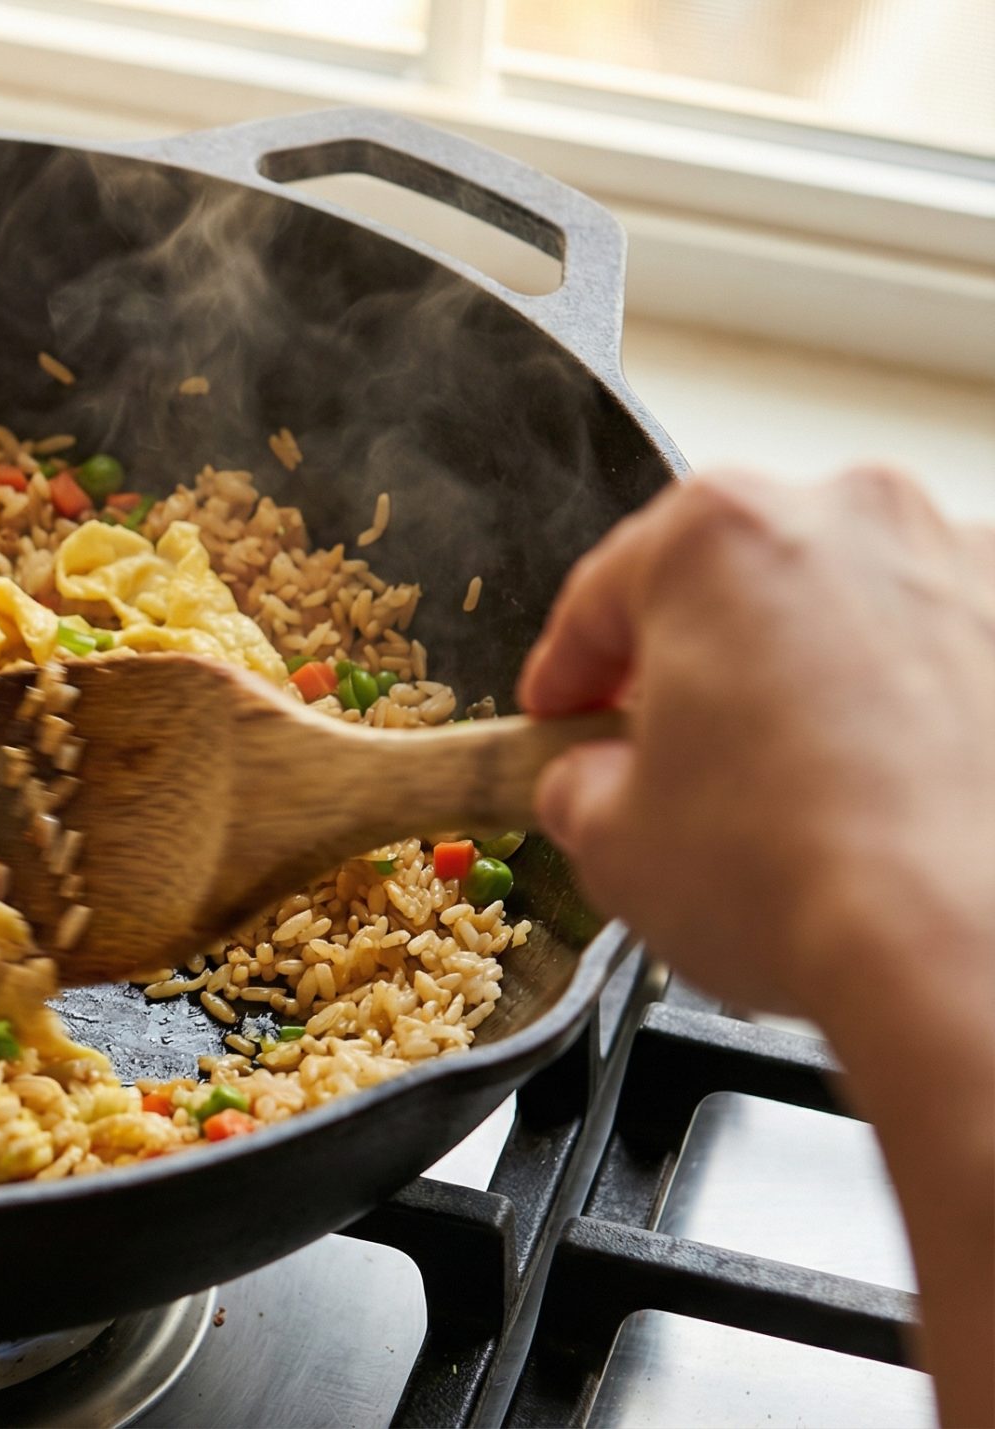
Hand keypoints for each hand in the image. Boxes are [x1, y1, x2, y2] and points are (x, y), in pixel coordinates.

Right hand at [518, 467, 994, 1016]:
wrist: (963, 949)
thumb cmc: (793, 879)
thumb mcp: (610, 844)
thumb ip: (583, 784)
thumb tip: (597, 781)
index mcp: (716, 536)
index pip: (600, 598)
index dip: (566, 671)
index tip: (562, 715)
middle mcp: (849, 520)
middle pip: (737, 583)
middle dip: (702, 664)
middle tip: (677, 758)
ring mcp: (963, 567)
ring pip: (852, 613)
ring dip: (816, 680)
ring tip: (802, 791)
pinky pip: (950, 658)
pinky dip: (919, 712)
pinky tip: (895, 796)